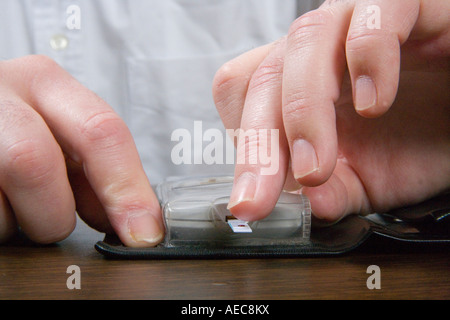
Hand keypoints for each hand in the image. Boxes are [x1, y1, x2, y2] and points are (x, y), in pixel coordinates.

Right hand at [0, 55, 162, 245]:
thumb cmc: (18, 129)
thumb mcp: (60, 136)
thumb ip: (94, 172)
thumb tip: (133, 221)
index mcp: (45, 83)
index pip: (101, 132)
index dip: (127, 189)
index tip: (142, 232)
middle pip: (34, 163)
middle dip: (53, 212)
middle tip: (53, 223)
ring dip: (17, 223)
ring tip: (16, 207)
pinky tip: (0, 206)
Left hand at [213, 0, 449, 223]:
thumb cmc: (421, 135)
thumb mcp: (371, 178)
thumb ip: (336, 190)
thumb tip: (308, 204)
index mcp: (297, 83)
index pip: (242, 94)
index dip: (243, 142)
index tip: (253, 195)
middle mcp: (316, 48)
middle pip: (263, 77)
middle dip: (259, 143)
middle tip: (260, 198)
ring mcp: (354, 21)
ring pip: (306, 41)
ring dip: (305, 111)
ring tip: (319, 166)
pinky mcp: (403, 4)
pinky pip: (375, 14)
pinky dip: (369, 57)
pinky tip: (376, 103)